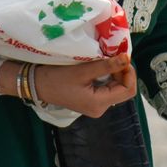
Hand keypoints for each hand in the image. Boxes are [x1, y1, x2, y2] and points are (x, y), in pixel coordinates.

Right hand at [19, 56, 136, 117]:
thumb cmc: (57, 77)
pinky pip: (107, 89)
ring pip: (116, 89)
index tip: (124, 58)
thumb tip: (127, 58)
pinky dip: (109, 77)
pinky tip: (104, 67)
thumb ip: (107, 66)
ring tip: (110, 59)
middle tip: (118, 57)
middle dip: (124, 73)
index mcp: (99, 104)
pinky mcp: (91, 101)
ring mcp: (96, 106)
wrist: (36, 84)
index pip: (127, 90)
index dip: (129, 73)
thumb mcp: (83, 70)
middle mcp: (100, 109)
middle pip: (124, 91)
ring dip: (117, 74)